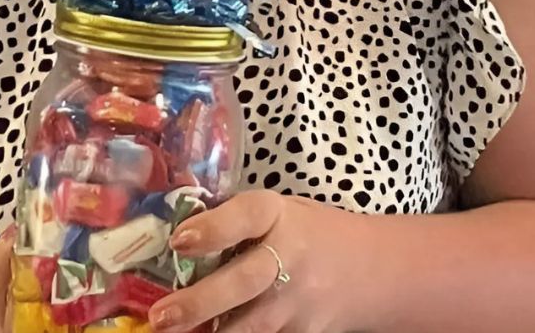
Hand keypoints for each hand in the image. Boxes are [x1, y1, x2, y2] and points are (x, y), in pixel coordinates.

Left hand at [151, 190, 372, 332]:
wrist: (372, 271)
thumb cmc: (312, 235)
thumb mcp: (282, 213)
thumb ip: (238, 220)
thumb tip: (173, 227)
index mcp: (282, 215)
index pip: (248, 216)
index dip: (214, 228)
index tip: (179, 241)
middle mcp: (293, 256)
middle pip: (244, 282)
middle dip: (200, 302)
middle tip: (162, 315)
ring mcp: (300, 302)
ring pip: (252, 326)